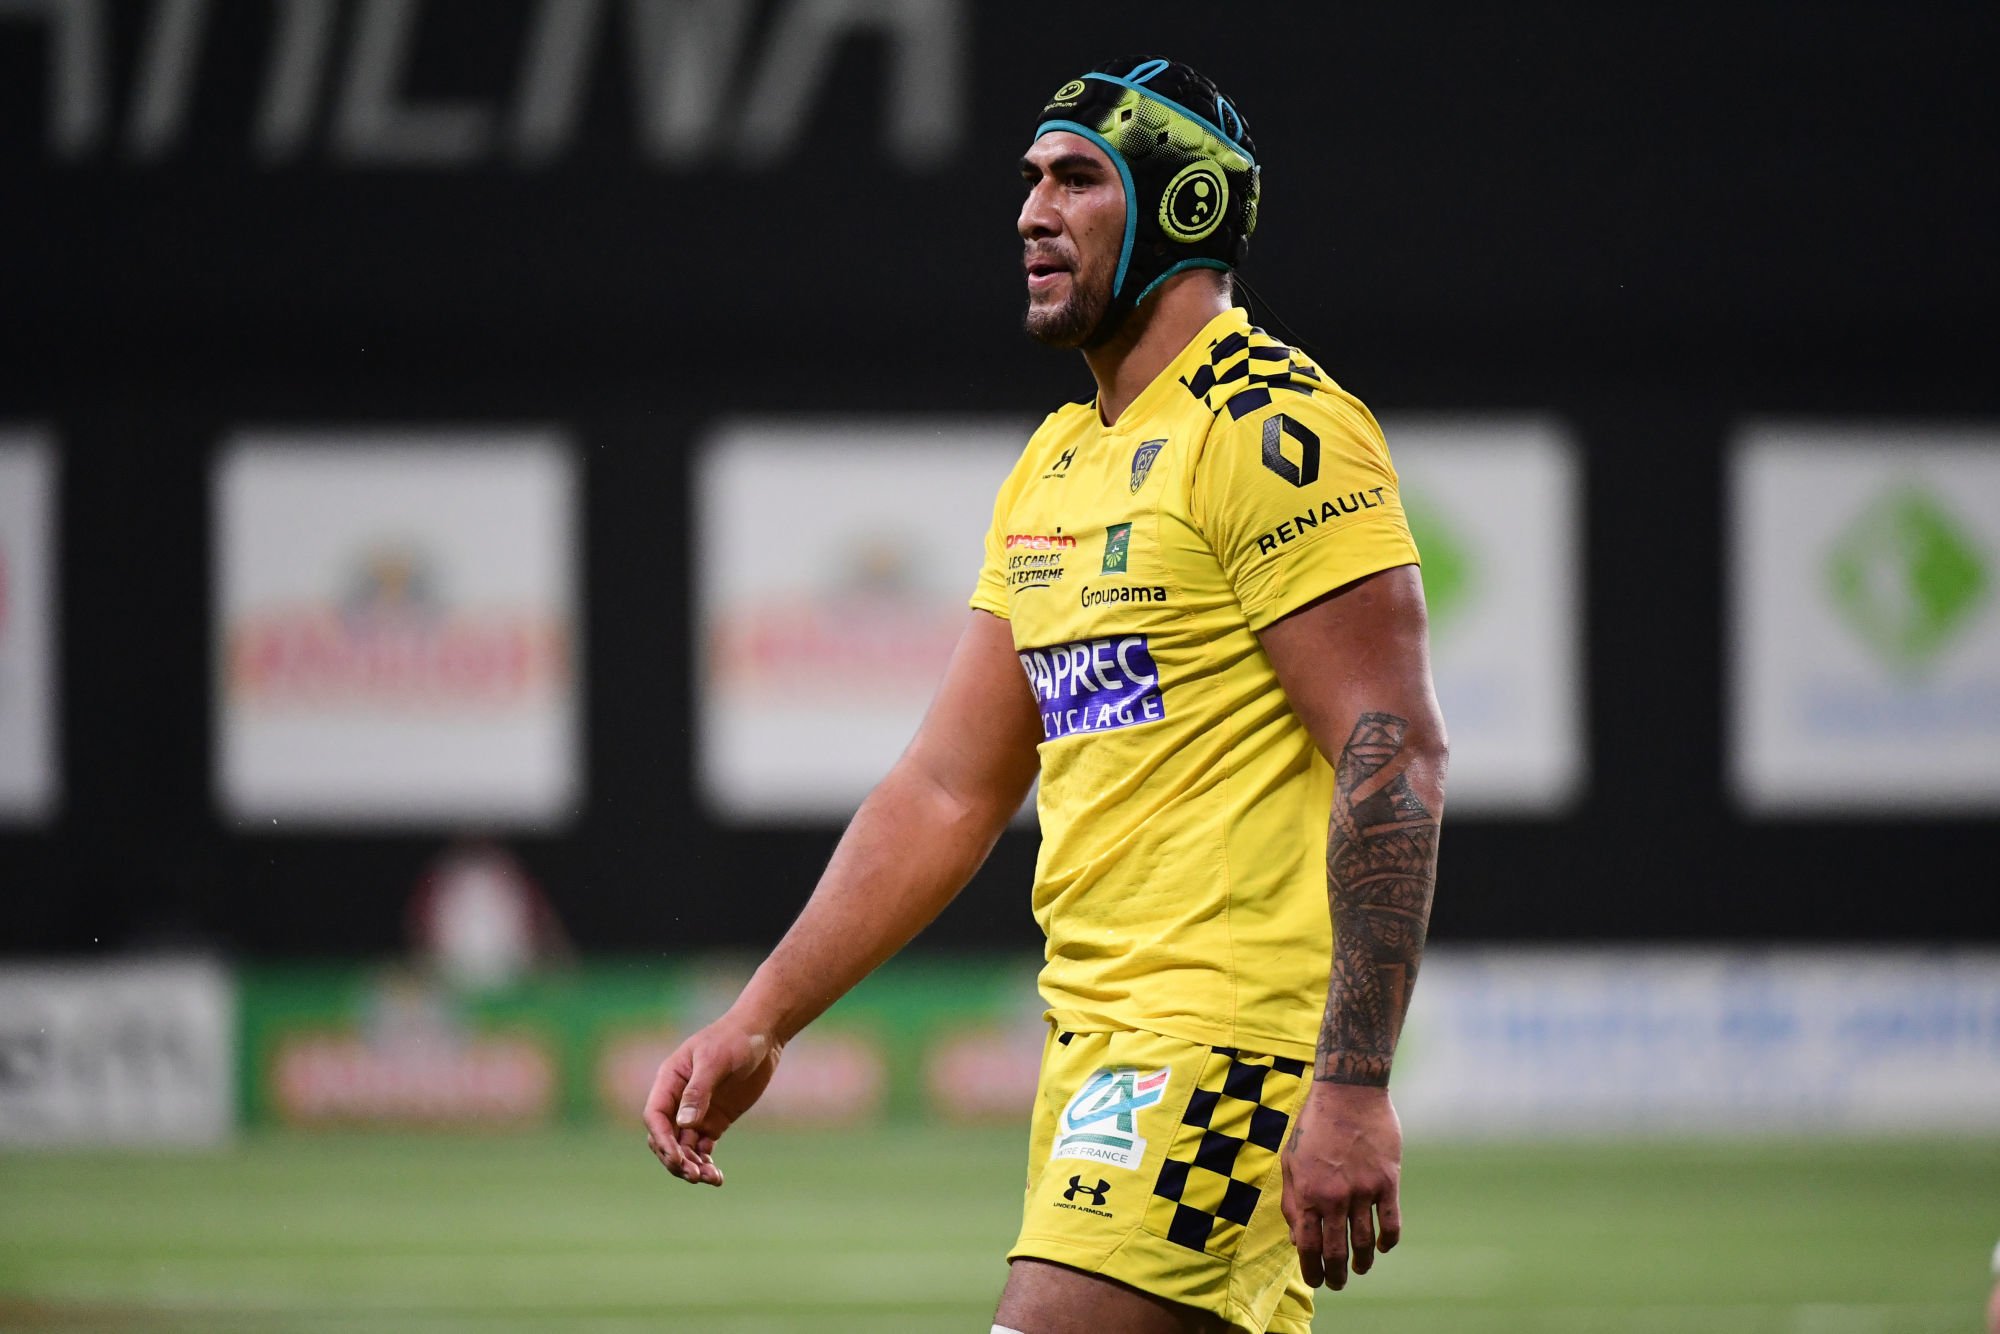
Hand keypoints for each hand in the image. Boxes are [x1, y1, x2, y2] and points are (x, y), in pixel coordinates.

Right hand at [640, 1018, 781, 1185]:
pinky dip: (706, 1161)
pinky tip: (716, 1176)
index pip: (655, 1116)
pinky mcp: (715, 1120)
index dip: (662, 1139)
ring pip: (684, 1147)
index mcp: (670, 1080)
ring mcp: (696, 1112)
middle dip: (676, 1158)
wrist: (763, 1034)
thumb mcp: (715, 1061)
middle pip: (666, 1137)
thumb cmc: (735, 1039)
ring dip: (692, 1165)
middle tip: (694, 1175)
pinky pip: (703, 1147)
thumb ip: (698, 1091)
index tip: (677, 1158)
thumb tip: (683, 1124)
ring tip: (711, 1179)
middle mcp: (678, 1099)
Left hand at [1279, 1083, 1403, 1289]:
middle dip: (1336, 1274)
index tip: (1317, 1280)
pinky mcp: (1388, 1182)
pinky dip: (1388, 1241)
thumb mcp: (1291, 1161)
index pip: (1309, 1246)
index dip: (1313, 1269)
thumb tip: (1297, 1238)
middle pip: (1337, 1251)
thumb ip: (1293, 1201)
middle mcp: (1335, 1197)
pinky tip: (1384, 1247)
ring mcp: (1364, 1190)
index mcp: (1308, 1192)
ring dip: (1363, 1262)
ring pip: (1365, 1241)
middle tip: (1338, 1284)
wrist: (1348, 1092)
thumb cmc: (1314, 1125)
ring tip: (1361, 1268)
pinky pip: (1391, 1223)